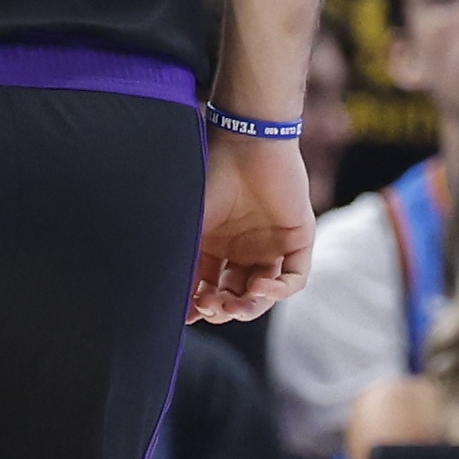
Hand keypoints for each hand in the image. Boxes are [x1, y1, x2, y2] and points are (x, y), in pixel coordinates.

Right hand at [192, 133, 312, 322]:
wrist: (246, 142)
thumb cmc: (210, 175)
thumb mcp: (188, 224)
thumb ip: (179, 259)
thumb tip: (161, 297)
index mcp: (214, 244)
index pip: (207, 287)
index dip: (199, 306)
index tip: (188, 315)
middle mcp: (242, 248)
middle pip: (235, 295)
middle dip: (223, 308)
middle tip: (212, 308)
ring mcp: (271, 245)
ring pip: (263, 293)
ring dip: (249, 306)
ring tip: (235, 306)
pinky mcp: (298, 239)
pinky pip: (294, 278)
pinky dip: (278, 291)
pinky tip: (260, 287)